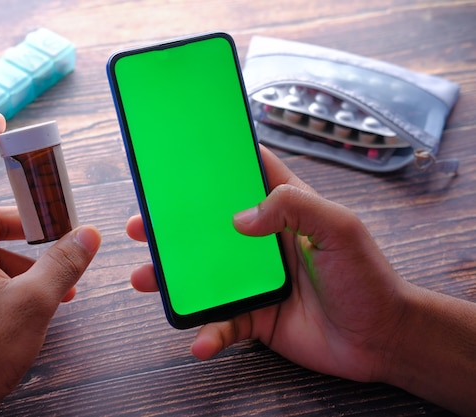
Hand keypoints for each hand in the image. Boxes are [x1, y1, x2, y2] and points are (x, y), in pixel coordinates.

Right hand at [126, 145, 406, 382]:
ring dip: (174, 278)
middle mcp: (265, 242)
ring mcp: (257, 280)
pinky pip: (223, 323)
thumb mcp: (340, 228)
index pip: (248, 175)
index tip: (182, 157)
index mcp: (287, 210)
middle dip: (174, 226)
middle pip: (210, 227)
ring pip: (205, 275)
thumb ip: (294, 207)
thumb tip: (240, 219)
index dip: (218, 164)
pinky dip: (208, 332)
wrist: (381, 340)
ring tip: (145, 278)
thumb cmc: (369, 279)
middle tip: (142, 225)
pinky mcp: (256, 316)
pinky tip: (199, 340)